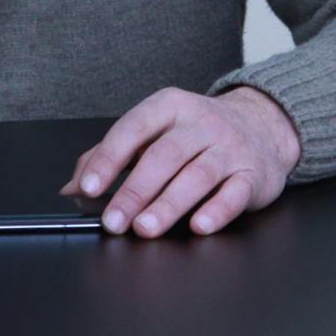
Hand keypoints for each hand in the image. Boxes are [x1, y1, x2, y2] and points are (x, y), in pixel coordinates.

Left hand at [63, 86, 300, 237]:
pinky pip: (235, 192)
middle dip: (135, 190)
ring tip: (145, 228)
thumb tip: (71, 188)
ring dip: (169, 204)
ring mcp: (230, 148)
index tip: (88, 186)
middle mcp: (202, 123)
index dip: (109, 158)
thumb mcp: (154, 133)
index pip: (134, 128)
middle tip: (113, 221)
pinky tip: (198, 226)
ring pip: (198, 175)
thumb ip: (111, 156)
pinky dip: (217, 210)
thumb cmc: (197, 134)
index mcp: (170, 107)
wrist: (264, 125)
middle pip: (165, 155)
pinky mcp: (253, 174)